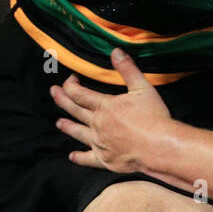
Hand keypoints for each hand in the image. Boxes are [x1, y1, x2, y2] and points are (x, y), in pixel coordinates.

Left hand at [51, 49, 171, 172]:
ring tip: (59, 123)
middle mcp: (97, 125)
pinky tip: (72, 156)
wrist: (159, 147)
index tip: (71, 79)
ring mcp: (99, 143)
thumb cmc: (153, 118)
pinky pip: (88, 159)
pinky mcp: (105, 160)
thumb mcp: (143, 88)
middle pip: (75, 111)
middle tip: (53, 92)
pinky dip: (79, 157)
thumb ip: (128, 69)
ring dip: (67, 127)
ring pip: (78, 133)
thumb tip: (115, 51)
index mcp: (105, 106)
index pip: (79, 93)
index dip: (71, 84)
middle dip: (62, 100)